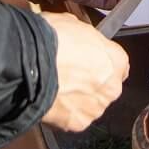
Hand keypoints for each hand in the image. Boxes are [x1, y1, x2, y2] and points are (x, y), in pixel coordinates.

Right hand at [39, 13, 128, 131]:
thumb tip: (79, 40)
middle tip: (69, 75)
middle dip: (90, 83)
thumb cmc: (53, 40)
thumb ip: (85, 39)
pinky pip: (73, 117)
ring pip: (90, 105)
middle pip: (105, 87)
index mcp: (116, 60)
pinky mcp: (78, 123)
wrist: (30, 65)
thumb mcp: (74, 24)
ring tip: (57, 88)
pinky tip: (51, 100)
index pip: (117, 64)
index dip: (101, 62)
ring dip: (78, 99)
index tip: (89, 62)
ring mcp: (95, 107)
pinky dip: (64, 112)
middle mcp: (112, 86)